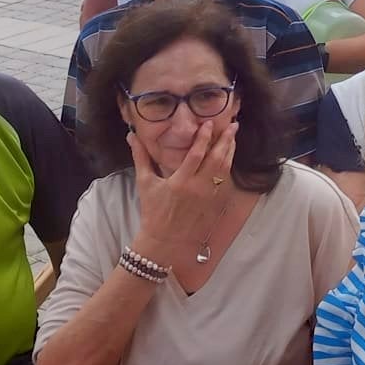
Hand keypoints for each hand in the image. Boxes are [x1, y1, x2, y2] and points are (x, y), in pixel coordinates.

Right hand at [129, 119, 237, 270]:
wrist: (165, 241)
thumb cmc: (153, 211)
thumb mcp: (145, 183)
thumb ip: (141, 157)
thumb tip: (132, 136)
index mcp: (180, 182)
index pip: (197, 154)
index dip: (204, 137)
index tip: (209, 123)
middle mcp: (198, 189)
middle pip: (217, 159)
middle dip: (226, 140)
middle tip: (232, 125)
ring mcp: (210, 198)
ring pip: (225, 170)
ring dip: (230, 152)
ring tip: (233, 137)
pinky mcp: (216, 205)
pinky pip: (226, 183)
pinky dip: (229, 168)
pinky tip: (229, 158)